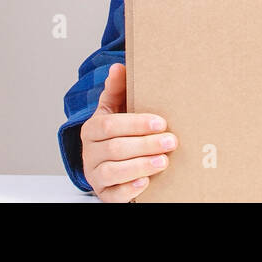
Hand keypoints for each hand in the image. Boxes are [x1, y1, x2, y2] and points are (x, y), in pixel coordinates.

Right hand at [80, 63, 177, 200]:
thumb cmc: (117, 134)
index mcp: (91, 129)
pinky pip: (114, 194)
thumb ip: (116, 90)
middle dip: (146, 144)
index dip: (136, 123)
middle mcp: (89, 153)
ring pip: (114, 171)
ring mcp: (95, 175)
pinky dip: (129, 189)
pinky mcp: (104, 194)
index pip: (110, 125)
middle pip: (115, 148)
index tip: (160, 122)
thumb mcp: (114, 110)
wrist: (110, 164)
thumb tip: (118, 67)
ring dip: (141, 166)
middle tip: (171, 141)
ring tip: (164, 161)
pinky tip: (146, 182)